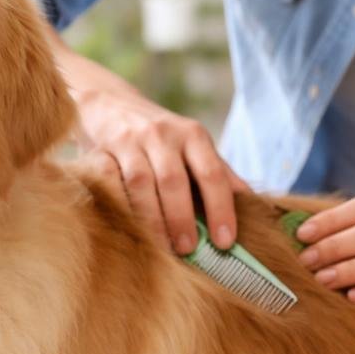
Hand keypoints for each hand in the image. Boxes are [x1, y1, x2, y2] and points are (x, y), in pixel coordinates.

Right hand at [57, 35, 249, 253]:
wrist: (110, 104)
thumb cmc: (161, 138)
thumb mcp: (193, 146)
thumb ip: (219, 173)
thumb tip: (253, 204)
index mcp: (193, 136)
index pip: (212, 173)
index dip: (220, 208)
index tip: (225, 241)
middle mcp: (163, 135)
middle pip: (174, 180)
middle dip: (182, 218)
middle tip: (188, 249)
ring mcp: (130, 141)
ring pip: (140, 182)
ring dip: (151, 218)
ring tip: (161, 247)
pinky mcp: (101, 149)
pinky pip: (108, 178)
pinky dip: (118, 203)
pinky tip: (126, 225)